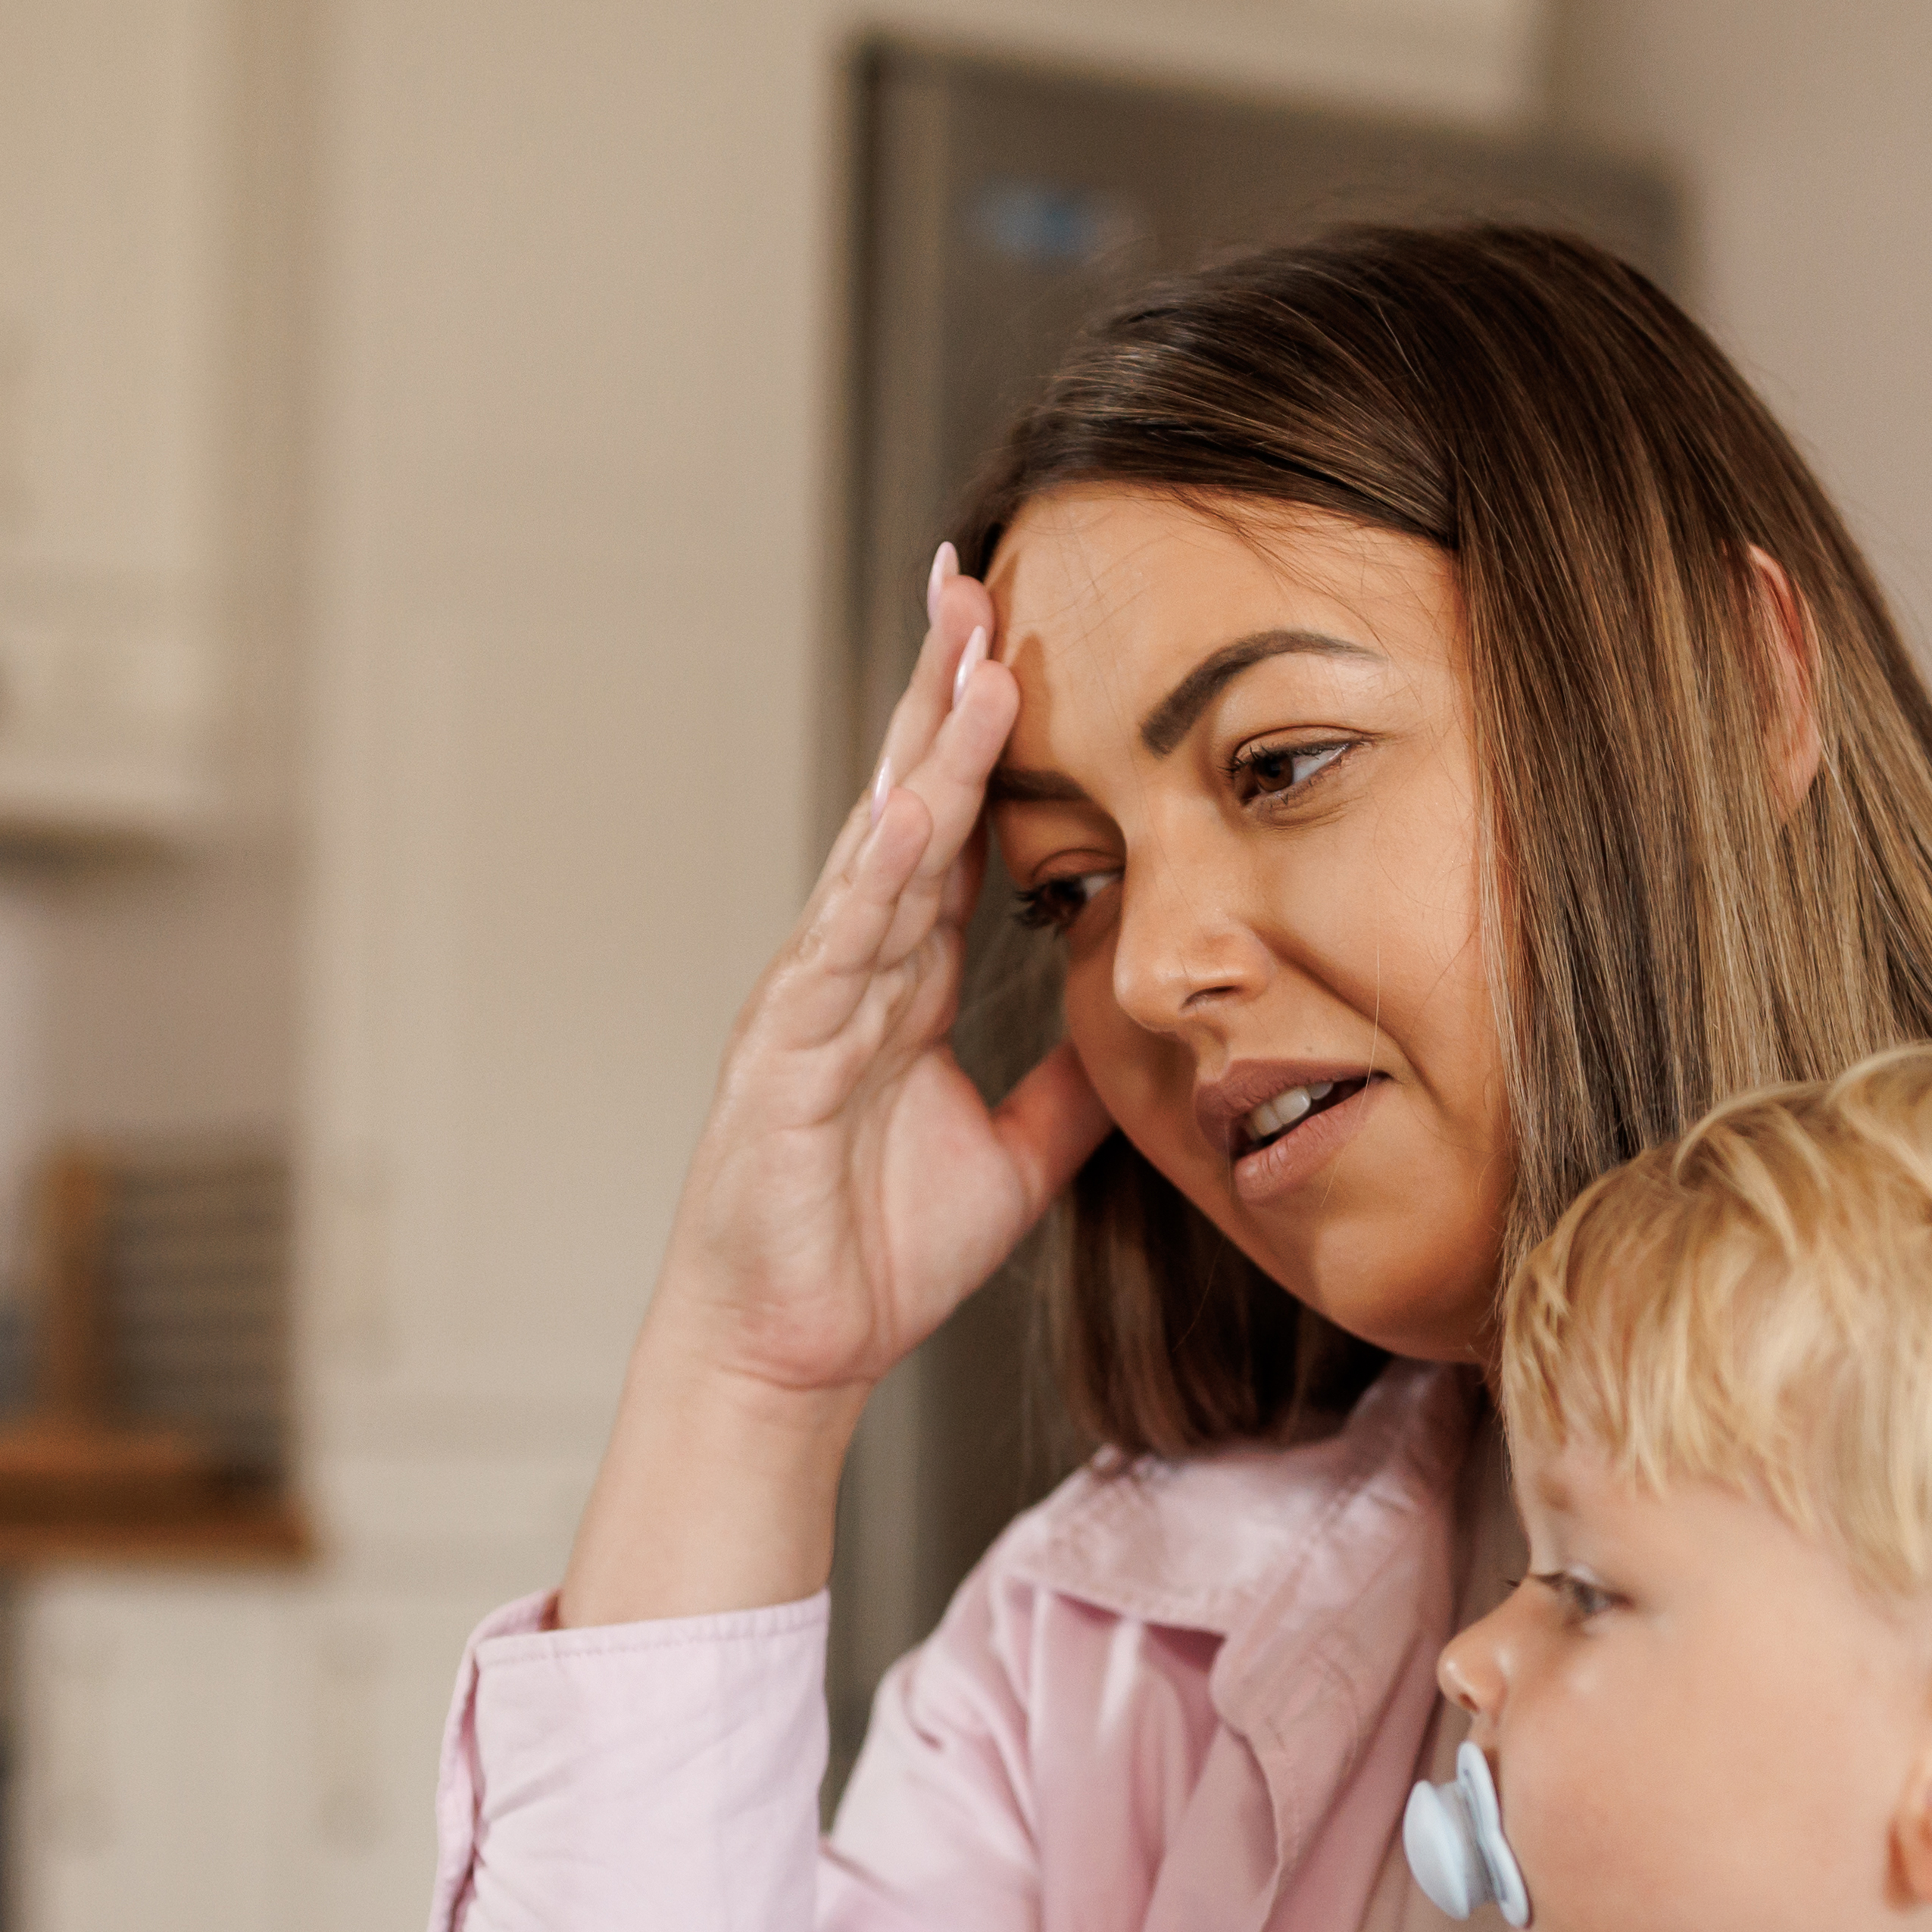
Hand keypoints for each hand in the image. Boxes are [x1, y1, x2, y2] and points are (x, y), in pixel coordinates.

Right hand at [561, 555, 1114, 1625]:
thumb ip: (1074, 1087)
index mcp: (902, 981)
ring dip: (925, 754)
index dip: (989, 737)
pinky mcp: (783, 1057)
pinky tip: (914, 810)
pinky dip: (877, 876)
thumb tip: (1147, 1028)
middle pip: (907, 801)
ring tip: (968, 656)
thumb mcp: (1017, 1157)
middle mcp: (852, 968)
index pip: (956, 828)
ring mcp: (810, 1003)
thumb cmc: (874, 1256)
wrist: (790, 1356)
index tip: (1020, 634)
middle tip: (975, 576)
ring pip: (875, 852)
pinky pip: (838, 950)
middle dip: (941, 692)